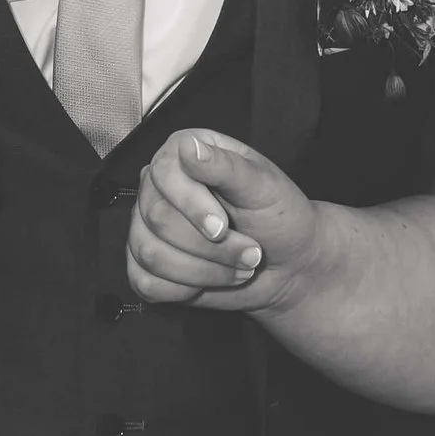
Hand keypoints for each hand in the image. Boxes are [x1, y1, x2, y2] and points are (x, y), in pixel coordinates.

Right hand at [128, 131, 321, 312]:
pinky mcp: (149, 265)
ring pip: (151, 254)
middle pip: (158, 219)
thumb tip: (189, 146)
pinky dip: (184, 289)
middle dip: (209, 246)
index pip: (163, 174)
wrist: (288, 264)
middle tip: (248, 250)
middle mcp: (160, 189)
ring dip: (202, 271)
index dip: (191, 205)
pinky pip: (146, 282)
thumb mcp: (263, 187)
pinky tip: (210, 279)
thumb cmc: (279, 218)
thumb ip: (225, 166)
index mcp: (184, 156)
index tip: (222, 226)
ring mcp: (149, 228)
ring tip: (237, 267)